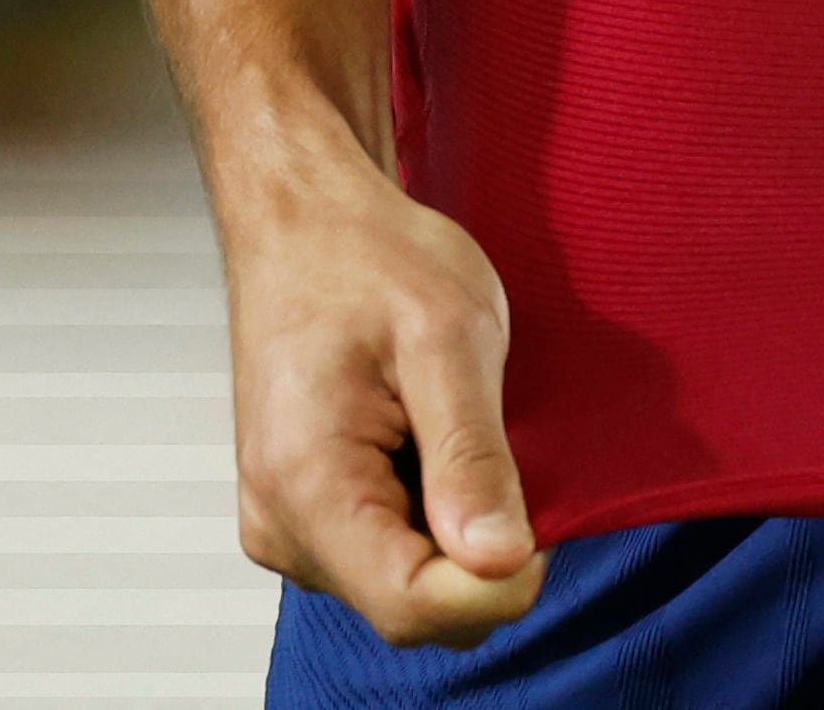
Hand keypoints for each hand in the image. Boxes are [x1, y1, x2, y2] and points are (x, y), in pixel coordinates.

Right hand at [217, 121, 549, 649]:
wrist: (306, 216)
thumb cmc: (365, 254)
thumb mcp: (447, 335)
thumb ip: (471, 455)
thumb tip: (503, 563)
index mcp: (307, 484)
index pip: (413, 606)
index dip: (497, 583)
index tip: (542, 516)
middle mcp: (282, 524)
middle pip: (412, 605)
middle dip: (479, 548)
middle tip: (498, 440)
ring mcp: (288, 524)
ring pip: (405, 582)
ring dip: (454, 523)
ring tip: (450, 420)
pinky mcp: (305, 512)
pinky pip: (387, 549)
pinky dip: (429, 507)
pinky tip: (427, 432)